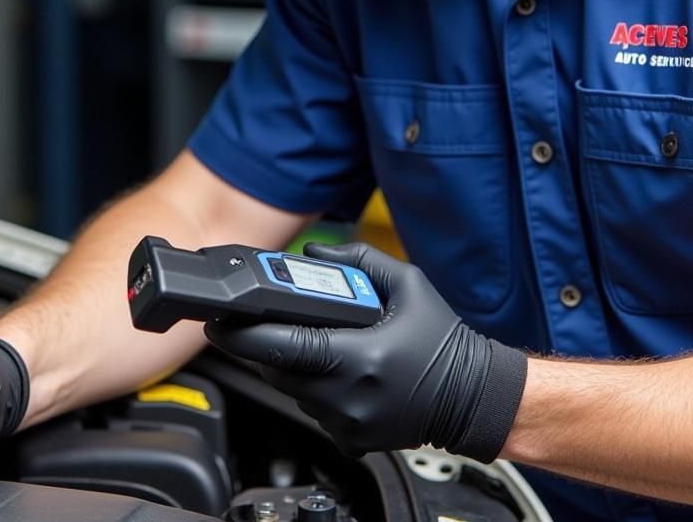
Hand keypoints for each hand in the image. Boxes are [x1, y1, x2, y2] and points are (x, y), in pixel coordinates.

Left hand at [205, 243, 525, 462]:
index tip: (218, 321)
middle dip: (262, 344)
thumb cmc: (442, 340)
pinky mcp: (351, 438)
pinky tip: (326, 367)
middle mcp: (349, 395)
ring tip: (302, 338)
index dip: (242, 334)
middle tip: (255, 321)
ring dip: (286, 364)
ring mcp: (348, 422)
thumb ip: (356, 261)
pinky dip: (308, 387)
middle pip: (278, 369)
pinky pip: (311, 409)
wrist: (474, 397)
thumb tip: (312, 254)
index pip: (284, 347)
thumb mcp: (406, 283)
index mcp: (360, 357)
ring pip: (291, 391)